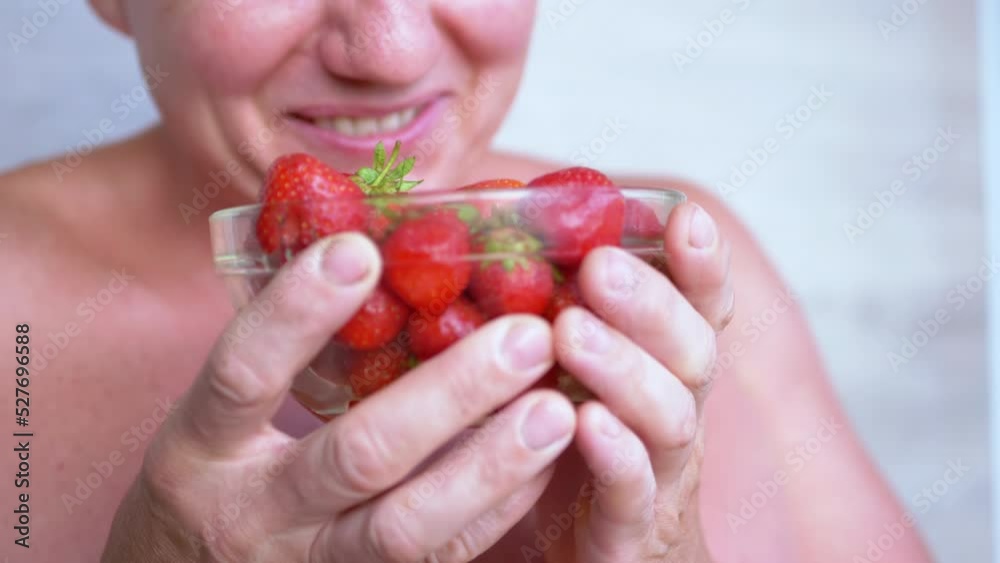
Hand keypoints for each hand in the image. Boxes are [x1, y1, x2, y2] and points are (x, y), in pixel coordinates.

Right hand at [101, 233, 577, 562]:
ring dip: (491, 463)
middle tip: (526, 337)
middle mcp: (253, 516)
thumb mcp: (212, 421)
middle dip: (450, 394)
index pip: (242, 375)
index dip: (297, 313)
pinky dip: (497, 507)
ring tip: (555, 406)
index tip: (362, 251)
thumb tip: (366, 244)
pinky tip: (542, 459)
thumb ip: (278, 351)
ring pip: (408, 527)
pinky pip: (442, 558)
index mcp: (200, 450)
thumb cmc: (215, 481)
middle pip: (357, 456)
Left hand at [536, 202, 732, 561]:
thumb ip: (550, 309)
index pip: (698, 309)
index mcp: (661, 369)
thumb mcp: (566, 373)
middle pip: (692, 353)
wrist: (592, 557)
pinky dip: (617, 456)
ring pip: (670, 417)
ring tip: (571, 333)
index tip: (687, 217)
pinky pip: (635, 493)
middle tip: (599, 266)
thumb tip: (496, 224)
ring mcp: (661, 475)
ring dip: (624, 369)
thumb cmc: (572, 452)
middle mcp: (674, 413)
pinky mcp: (631, 531)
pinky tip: (585, 422)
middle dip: (650, 304)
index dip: (701, 266)